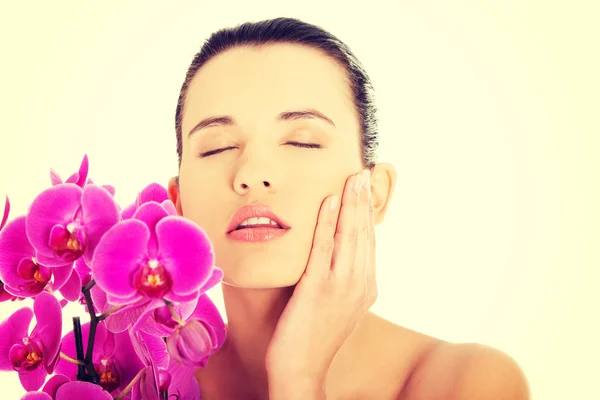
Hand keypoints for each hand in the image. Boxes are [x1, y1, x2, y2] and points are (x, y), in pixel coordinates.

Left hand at [265, 169, 376, 394]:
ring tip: (352, 178)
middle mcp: (360, 284)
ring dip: (351, 203)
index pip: (369, 241)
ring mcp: (342, 286)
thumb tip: (333, 253)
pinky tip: (329, 201)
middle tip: (363, 172)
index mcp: (366, 286)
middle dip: (363, 200)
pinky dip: (328, 222)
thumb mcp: (335, 304)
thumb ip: (340, 278)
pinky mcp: (319, 287)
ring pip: (350, 235)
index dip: (367, 212)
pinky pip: (324, 247)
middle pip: (364, 233)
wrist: (301, 370)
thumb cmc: (313, 337)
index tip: (366, 189)